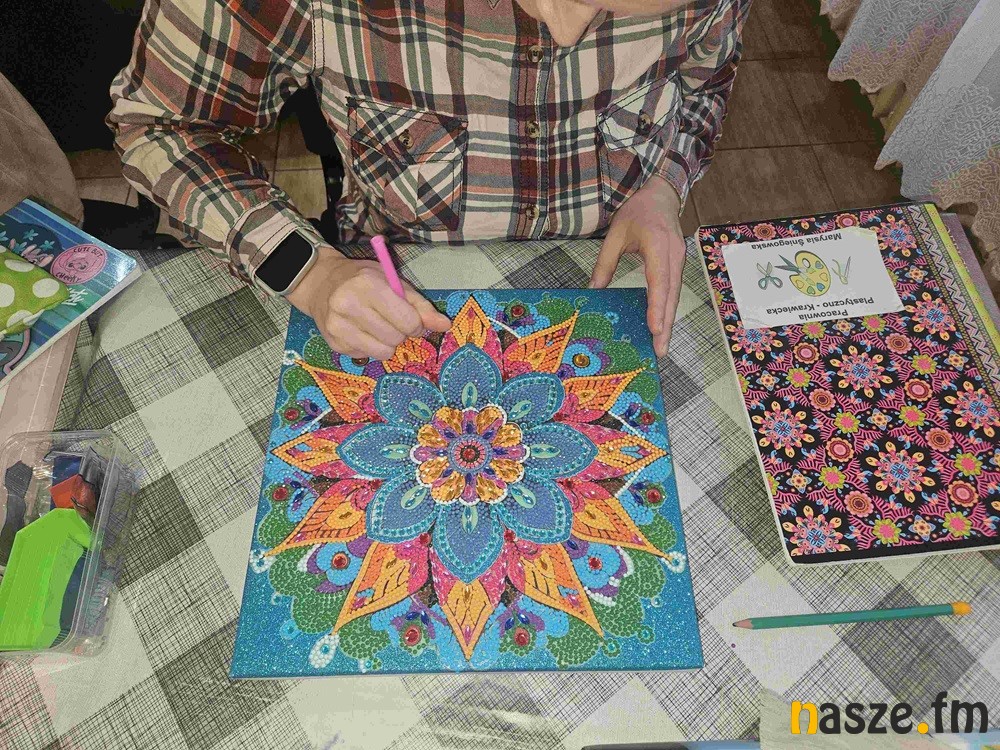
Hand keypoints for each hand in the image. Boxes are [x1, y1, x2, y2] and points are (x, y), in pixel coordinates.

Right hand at [287, 246, 450, 359]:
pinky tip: (360, 330)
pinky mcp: (334, 344)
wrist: (320, 284)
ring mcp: (338, 326)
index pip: (408, 320)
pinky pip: (367, 356)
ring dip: (386, 342)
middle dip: (400, 332)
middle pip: (396, 338)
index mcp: (368, 285)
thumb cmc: (362, 279)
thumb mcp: (393, 282)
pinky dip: (369, 346)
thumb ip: (420, 305)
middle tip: (390, 320)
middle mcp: (349, 305)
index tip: (410, 318)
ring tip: (377, 326)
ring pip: (382, 352)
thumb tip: (445, 325)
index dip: (415, 323)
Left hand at [589, 175, 685, 356]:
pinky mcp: (679, 264)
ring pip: (675, 296)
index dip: (657, 307)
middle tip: (660, 351)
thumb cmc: (637, 212)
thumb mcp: (614, 234)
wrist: (662, 195)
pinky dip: (668, 309)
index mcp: (657, 246)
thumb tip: (593, 291)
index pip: (658, 282)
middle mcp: (673, 255)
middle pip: (671, 296)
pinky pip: (674, 290)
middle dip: (666, 325)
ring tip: (662, 345)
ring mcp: (679, 260)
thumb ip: (604, 264)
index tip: (655, 328)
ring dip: (669, 321)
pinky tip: (662, 325)